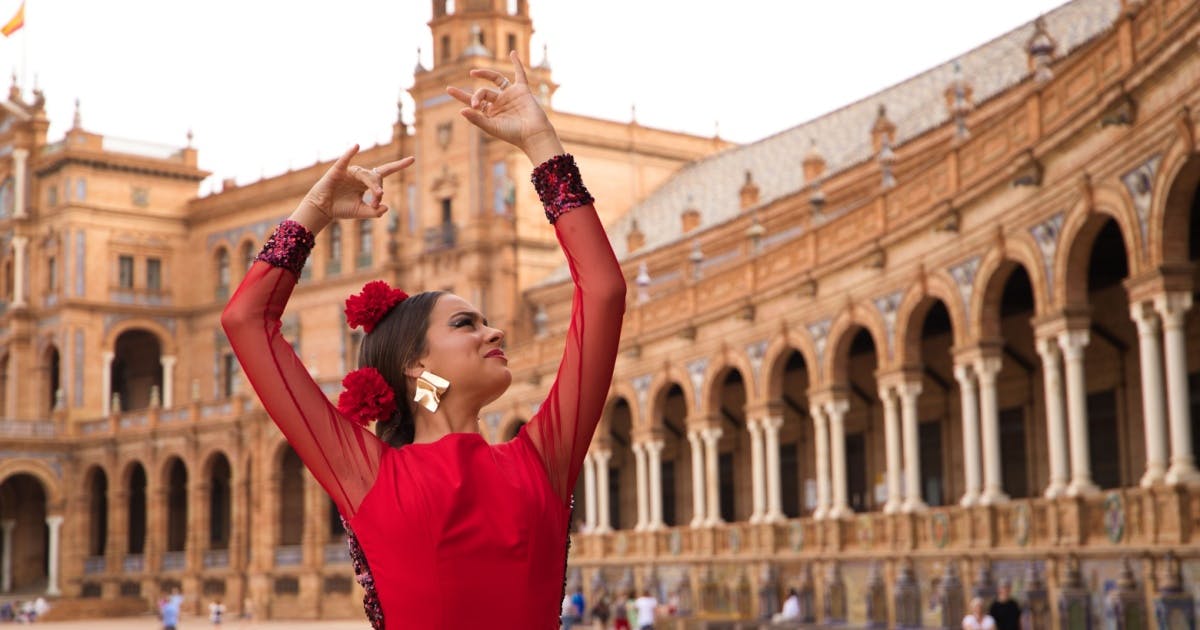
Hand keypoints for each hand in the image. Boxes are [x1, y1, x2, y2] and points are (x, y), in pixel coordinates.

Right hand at [291, 145, 413, 231]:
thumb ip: (374, 212)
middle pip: (376, 177)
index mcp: (366, 183)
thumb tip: (386, 207)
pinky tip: (356, 146)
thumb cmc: (341, 209)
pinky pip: (345, 160)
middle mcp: (359, 175)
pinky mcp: (338, 171)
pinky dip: (349, 153)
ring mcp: (349, 172)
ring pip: (365, 175)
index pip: (385, 172)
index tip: (413, 159)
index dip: (399, 165)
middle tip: (376, 202)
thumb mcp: (361, 212)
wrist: (323, 209)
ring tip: (376, 196)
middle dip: (379, 189)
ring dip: (372, 185)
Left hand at [447, 51, 563, 163]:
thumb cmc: (513, 134)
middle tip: (474, 103)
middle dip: (476, 96)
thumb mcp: (491, 127)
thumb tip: (461, 110)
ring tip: (473, 72)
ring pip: (496, 79)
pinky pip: (519, 74)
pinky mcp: (522, 90)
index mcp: (490, 113)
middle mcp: (499, 102)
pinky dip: (517, 63)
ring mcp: (510, 95)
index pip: (472, 101)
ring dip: (485, 74)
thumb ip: (476, 119)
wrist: (533, 134)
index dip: (461, 95)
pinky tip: (513, 53)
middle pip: (482, 92)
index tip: (449, 89)